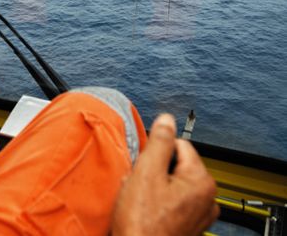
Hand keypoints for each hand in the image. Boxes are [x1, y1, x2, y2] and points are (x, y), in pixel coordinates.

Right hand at [111, 114, 218, 235]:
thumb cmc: (143, 223)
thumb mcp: (146, 172)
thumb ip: (159, 141)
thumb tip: (167, 120)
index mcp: (201, 181)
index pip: (180, 145)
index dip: (157, 151)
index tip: (145, 162)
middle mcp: (206, 198)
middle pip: (175, 165)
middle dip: (153, 170)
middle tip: (139, 184)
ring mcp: (198, 214)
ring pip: (170, 183)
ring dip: (152, 186)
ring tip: (138, 199)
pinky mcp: (187, 225)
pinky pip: (170, 201)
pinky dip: (155, 201)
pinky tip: (142, 209)